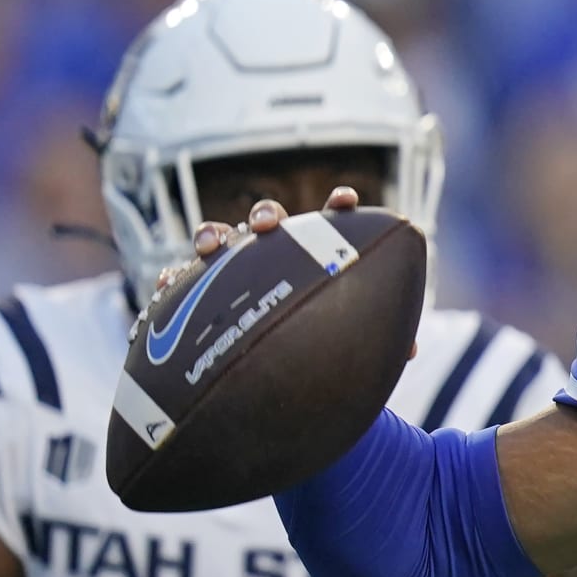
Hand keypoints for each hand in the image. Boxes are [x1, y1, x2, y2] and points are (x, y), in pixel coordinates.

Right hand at [166, 189, 414, 358]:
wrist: (271, 378)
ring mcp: (233, 271)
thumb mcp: (347, 345)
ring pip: (220, 240)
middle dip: (265, 215)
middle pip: (267, 220)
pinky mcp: (199, 297)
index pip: (327, 224)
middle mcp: (270, 256)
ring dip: (212, 236)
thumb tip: (409, 349)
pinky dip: (173, 281)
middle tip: (266, 225)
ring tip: (209, 247)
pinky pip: (181, 283)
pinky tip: (167, 287)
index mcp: (310, 259)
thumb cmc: (317, 348)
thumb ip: (373, 339)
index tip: (346, 199)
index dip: (337, 206)